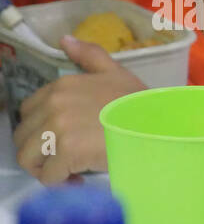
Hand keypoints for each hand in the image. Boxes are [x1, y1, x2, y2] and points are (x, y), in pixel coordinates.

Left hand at [14, 36, 144, 182]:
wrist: (160, 127)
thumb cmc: (141, 105)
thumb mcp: (117, 74)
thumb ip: (90, 57)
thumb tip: (65, 41)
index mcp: (61, 86)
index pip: (28, 112)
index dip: (40, 130)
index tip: (61, 140)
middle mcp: (54, 104)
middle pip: (23, 137)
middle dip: (40, 152)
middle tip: (64, 160)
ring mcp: (58, 128)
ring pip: (29, 158)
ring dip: (45, 169)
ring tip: (68, 172)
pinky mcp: (67, 151)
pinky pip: (48, 176)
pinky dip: (61, 182)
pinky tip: (79, 179)